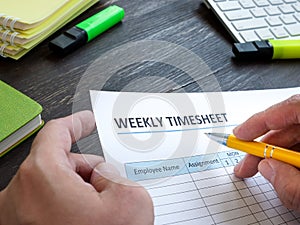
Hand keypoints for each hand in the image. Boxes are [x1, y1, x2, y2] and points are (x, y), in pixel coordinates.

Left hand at [0, 111, 153, 224]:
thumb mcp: (129, 199)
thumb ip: (118, 174)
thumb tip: (104, 175)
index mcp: (43, 175)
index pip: (57, 132)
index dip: (77, 122)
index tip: (88, 120)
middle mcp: (21, 194)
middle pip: (61, 162)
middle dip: (90, 169)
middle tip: (110, 184)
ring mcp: (18, 214)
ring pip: (57, 185)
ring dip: (82, 191)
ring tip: (101, 212)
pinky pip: (49, 204)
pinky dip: (70, 206)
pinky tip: (89, 219)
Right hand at [233, 94, 299, 210]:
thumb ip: (292, 184)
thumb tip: (266, 168)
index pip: (291, 107)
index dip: (260, 121)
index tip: (239, 134)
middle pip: (289, 125)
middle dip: (262, 146)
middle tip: (244, 164)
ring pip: (295, 137)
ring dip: (273, 155)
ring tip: (256, 171)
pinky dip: (288, 159)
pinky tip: (279, 172)